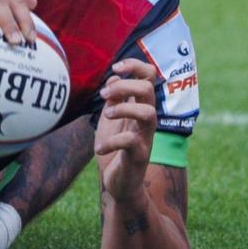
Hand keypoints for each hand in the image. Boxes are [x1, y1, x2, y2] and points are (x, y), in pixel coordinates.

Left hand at [95, 58, 158, 204]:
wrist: (118, 182)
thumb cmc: (115, 148)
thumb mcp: (111, 119)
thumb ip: (114, 98)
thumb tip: (114, 76)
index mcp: (139, 107)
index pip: (149, 77)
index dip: (135, 66)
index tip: (116, 67)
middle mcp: (146, 120)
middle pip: (148, 90)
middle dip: (124, 86)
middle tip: (104, 96)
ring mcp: (145, 138)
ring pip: (148, 113)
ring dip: (124, 109)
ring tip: (107, 115)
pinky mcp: (139, 156)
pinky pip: (131, 142)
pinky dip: (111, 142)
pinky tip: (98, 148)